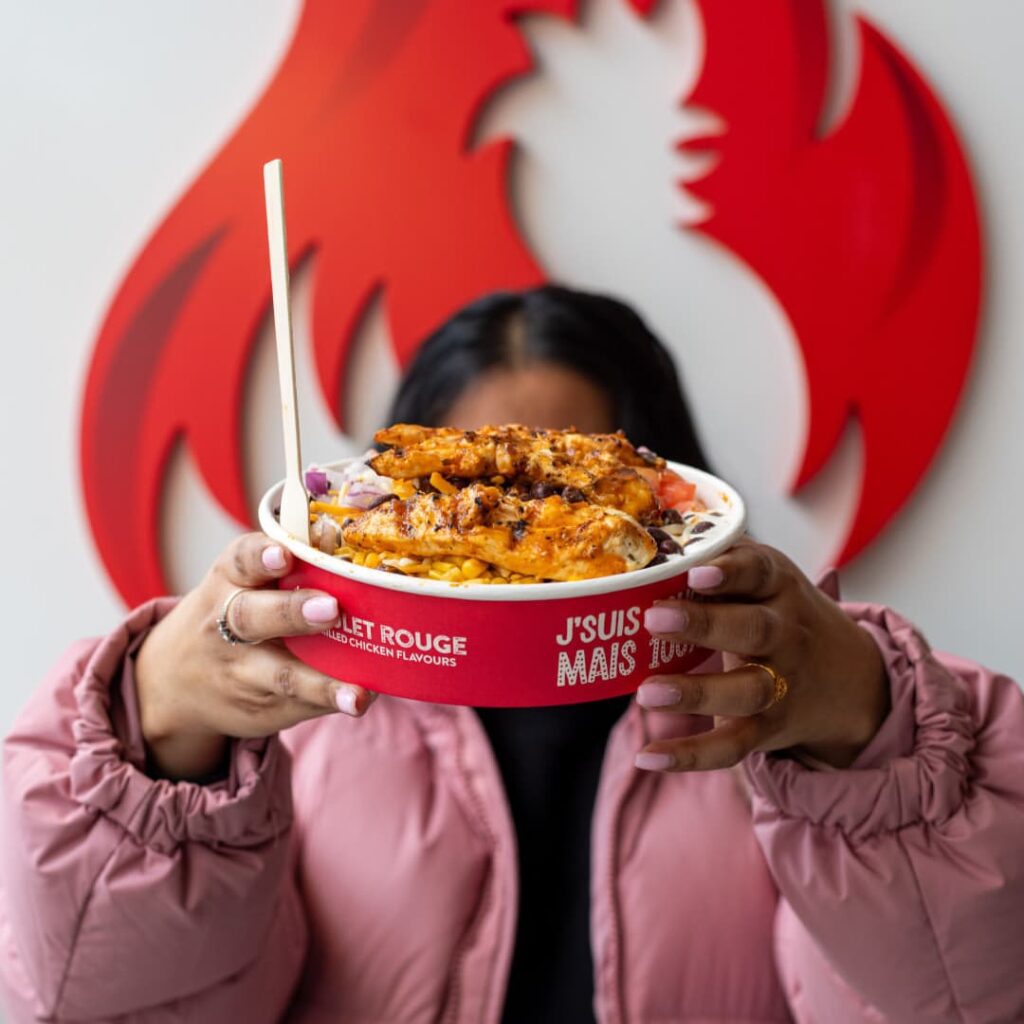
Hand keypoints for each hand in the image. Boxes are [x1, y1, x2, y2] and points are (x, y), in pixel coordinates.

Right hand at [136, 533, 373, 779]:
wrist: (174, 681)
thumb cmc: (236, 609)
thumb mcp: (244, 581)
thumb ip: (290, 564)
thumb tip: (350, 544)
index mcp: (229, 580)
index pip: (241, 561)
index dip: (262, 556)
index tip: (284, 554)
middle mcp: (226, 625)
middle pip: (253, 617)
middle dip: (292, 612)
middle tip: (330, 609)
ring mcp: (240, 671)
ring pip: (280, 675)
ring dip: (320, 684)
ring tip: (356, 694)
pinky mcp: (257, 707)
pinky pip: (295, 705)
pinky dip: (328, 703)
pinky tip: (358, 701)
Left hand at [634, 538, 888, 771]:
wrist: (849, 678)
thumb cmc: (778, 612)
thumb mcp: (764, 579)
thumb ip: (719, 563)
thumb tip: (650, 541)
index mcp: (779, 587)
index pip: (759, 572)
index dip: (731, 571)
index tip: (695, 572)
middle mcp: (786, 634)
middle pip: (753, 630)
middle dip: (704, 625)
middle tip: (652, 619)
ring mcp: (781, 684)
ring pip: (744, 691)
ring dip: (695, 693)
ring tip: (646, 693)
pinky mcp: (769, 728)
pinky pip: (732, 746)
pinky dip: (691, 755)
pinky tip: (649, 755)